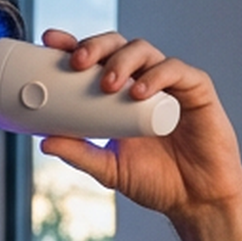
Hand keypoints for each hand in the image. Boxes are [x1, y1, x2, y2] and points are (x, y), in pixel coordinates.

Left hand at [35, 28, 241, 222]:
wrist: (196, 200)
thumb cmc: (155, 181)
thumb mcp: (109, 168)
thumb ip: (81, 154)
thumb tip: (44, 142)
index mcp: (119, 94)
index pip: (95, 59)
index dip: (73, 44)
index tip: (50, 40)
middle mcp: (143, 81)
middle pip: (117, 46)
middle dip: (95, 46)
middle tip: (77, 63)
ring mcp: (170, 83)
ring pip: (144, 51)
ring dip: (122, 60)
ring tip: (108, 84)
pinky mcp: (197, 89)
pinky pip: (176, 70)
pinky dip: (156, 75)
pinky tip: (140, 91)